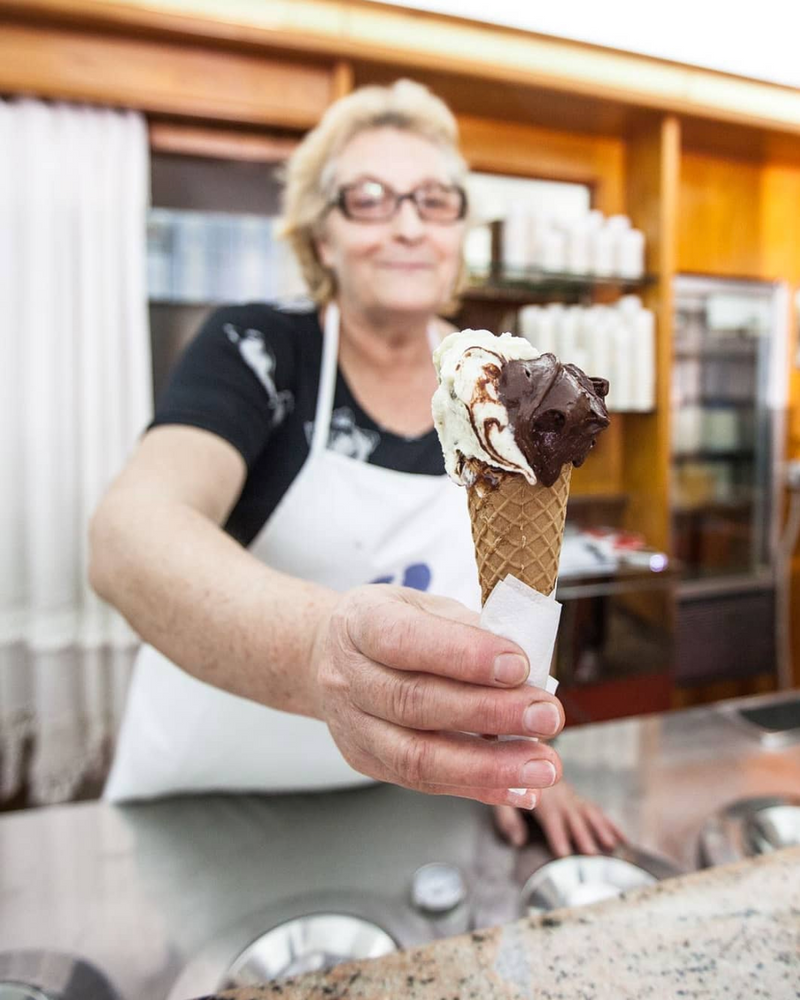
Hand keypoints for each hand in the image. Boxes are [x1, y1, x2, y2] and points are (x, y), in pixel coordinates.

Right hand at [314, 584, 564, 807]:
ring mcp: (353, 726)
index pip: (405, 641)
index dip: (462, 655)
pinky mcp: (367, 762)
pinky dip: (479, 788)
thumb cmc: (393, 625)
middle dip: (489, 713)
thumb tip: (530, 664)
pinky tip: (522, 788)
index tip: (519, 665)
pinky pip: (425, 783)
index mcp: (361, 623)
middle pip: (415, 703)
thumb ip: (470, 628)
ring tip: (544, 766)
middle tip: (547, 716)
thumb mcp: (424, 605)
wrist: (331, 656)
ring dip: (488, 766)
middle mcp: (348, 677)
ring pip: (417, 756)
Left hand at [492, 780, 625, 855]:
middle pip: (572, 816)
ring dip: (600, 828)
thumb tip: (517, 841)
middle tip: (591, 854)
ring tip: (610, 846)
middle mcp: (558, 796)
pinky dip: (610, 824)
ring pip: (588, 811)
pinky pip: (595, 810)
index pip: (550, 817)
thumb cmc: (512, 784)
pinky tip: (622, 840)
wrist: (526, 758)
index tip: (564, 852)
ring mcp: (571, 797)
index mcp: (540, 797)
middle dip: (582, 835)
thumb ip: (507, 819)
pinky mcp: (578, 799)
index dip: (557, 834)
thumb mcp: (502, 799)